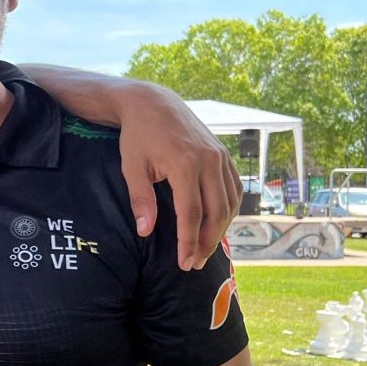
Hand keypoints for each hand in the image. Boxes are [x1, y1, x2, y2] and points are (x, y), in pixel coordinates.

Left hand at [116, 85, 239, 269]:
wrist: (153, 102)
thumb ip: (141, 199)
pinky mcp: (224, 154)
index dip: (189, 241)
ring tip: (206, 249)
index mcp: (185, 164)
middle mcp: (209, 160)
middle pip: (217, 212)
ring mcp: (220, 156)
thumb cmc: (138, 135)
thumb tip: (145, 232)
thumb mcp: (132, 166)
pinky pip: (234, 188)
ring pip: (230, 202)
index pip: (192, 213)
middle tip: (195, 263)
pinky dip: (229, 209)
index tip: (184, 262)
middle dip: (208, 242)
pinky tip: (218, 224)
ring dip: (221, 229)